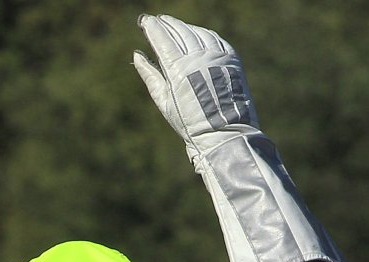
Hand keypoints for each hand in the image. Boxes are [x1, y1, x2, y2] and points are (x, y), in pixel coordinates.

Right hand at [133, 14, 259, 144]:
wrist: (223, 133)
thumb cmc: (189, 122)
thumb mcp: (164, 101)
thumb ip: (150, 75)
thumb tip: (137, 54)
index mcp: (179, 70)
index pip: (162, 39)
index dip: (152, 28)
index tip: (145, 21)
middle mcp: (198, 59)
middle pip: (179, 31)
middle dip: (166, 24)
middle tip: (157, 20)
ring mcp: (216, 57)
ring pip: (196, 32)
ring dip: (183, 27)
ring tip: (173, 25)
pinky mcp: (231, 59)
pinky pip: (213, 39)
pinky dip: (201, 33)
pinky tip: (195, 33)